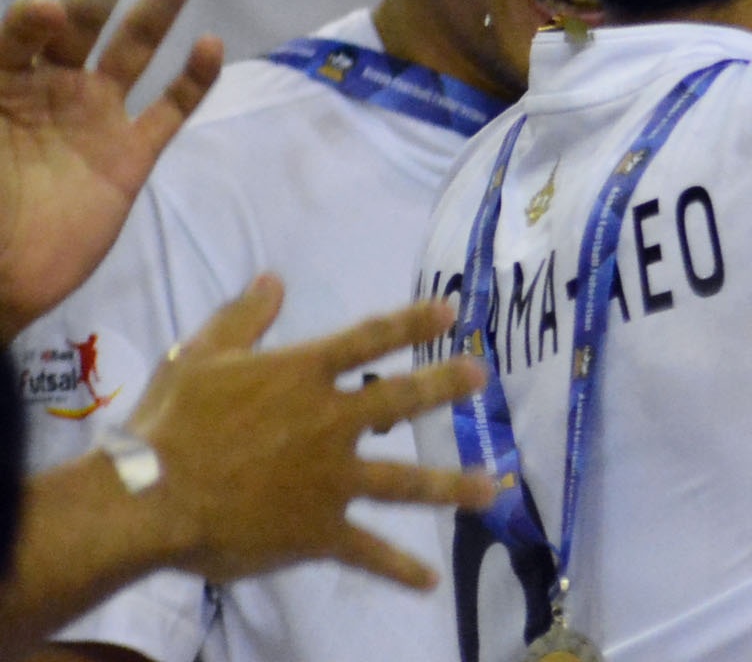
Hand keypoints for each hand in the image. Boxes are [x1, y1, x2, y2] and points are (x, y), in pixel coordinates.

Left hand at [0, 0, 218, 340]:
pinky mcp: (131, 156)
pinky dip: (193, 80)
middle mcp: (51, 91)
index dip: (32, 20)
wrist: (0, 284)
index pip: (18, 37)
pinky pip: (169, 111)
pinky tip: (211, 47)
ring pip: (133, 53)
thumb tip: (18, 33)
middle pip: (79, 31)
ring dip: (156, 10)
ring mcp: (96, 119)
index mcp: (2, 87)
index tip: (47, 12)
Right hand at [128, 279, 496, 588]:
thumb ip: (242, 319)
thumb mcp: (198, 357)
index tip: (451, 312)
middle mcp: (330, 423)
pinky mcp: (319, 530)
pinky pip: (367, 551)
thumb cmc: (170, 425)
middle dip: (445, 387)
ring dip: (452, 485)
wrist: (149, 499)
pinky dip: (399, 569)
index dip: (412, 322)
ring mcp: (332, 480)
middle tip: (480, 377)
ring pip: (405, 482)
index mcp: (304, 376)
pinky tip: (430, 581)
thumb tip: (273, 280)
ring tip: (491, 489)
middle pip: (402, 401)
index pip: (370, 339)